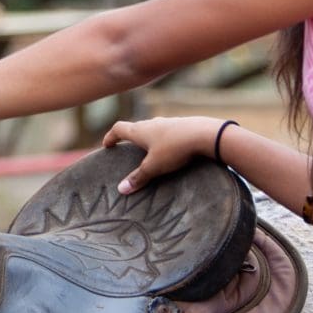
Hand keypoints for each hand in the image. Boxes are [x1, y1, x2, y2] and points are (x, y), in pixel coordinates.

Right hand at [103, 116, 228, 194]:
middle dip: (130, 138)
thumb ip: (138, 177)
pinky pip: (168, 132)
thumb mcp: (154, 166)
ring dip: (148, 138)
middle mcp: (152, 123)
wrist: (206, 134)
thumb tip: (121, 189)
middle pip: (136, 128)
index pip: (119, 128)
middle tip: (127, 149)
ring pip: (153, 129)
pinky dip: (163, 140)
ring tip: (149, 151)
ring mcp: (169, 122)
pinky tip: (171, 150)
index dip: (111, 136)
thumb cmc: (175, 149)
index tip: (107, 145)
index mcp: (140, 130)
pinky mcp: (183, 126)